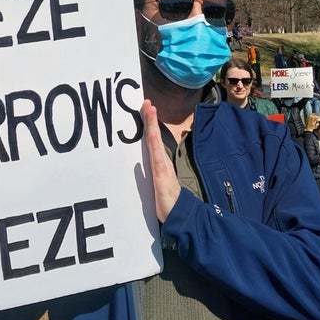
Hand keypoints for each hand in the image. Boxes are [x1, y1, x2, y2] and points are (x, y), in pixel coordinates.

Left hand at [142, 99, 180, 222]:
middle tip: (146, 101)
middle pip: (154, 136)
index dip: (150, 124)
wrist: (180, 217)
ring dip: (152, 125)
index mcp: (159, 163)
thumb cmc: (168, 202)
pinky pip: (157, 157)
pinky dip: (154, 144)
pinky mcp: (161, 176)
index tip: (147, 108)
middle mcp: (161, 162)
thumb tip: (140, 165)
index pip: (153, 139)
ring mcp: (162, 167)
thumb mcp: (158, 185)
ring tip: (149, 109)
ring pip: (155, 142)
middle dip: (150, 118)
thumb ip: (154, 174)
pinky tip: (151, 134)